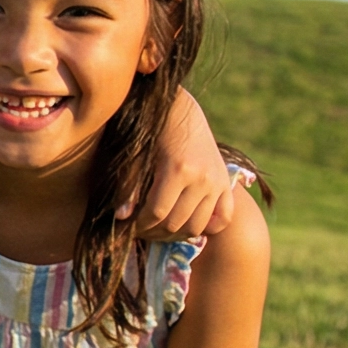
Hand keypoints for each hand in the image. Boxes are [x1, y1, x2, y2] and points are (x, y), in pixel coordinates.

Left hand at [123, 88, 237, 239]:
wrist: (181, 113)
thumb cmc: (152, 133)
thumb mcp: (136, 156)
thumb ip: (128, 187)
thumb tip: (121, 217)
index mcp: (178, 170)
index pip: (157, 213)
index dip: (140, 225)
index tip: (129, 227)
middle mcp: (202, 179)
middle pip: (177, 223)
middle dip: (155, 232)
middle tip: (141, 231)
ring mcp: (218, 182)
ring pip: (198, 226)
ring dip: (177, 234)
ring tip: (159, 230)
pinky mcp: (227, 183)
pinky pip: (223, 218)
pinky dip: (208, 228)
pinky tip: (188, 225)